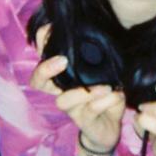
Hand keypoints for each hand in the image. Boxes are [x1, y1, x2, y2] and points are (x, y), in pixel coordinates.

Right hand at [30, 25, 124, 153]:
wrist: (109, 128)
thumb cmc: (104, 94)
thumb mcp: (104, 73)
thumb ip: (100, 57)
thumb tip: (104, 32)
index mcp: (64, 76)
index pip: (45, 57)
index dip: (41, 43)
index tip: (48, 28)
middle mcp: (61, 91)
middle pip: (38, 81)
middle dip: (45, 70)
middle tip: (62, 61)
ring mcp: (71, 108)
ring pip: (63, 100)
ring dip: (83, 93)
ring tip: (105, 87)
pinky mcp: (84, 121)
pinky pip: (89, 110)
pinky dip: (104, 102)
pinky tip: (116, 95)